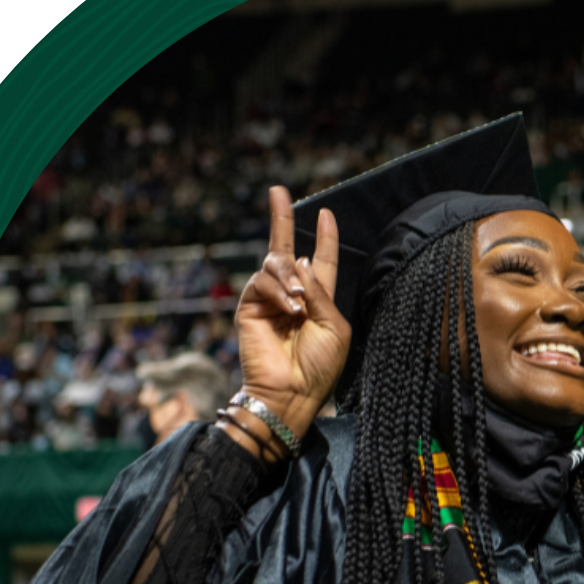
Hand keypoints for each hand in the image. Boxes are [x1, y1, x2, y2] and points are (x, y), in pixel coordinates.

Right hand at [234, 186, 350, 442]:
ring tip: (299, 304)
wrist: (292, 391)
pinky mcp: (250, 306)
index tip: (326, 213)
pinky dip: (277, 291)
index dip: (324, 237)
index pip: (320, 261)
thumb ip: (319, 290)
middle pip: (286, 249)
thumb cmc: (320, 366)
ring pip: (274, 264)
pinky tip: (289, 309)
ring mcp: (269, 300)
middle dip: (282, 218)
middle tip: (277, 191)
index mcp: (318, 300)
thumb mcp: (333, 324)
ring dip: (289, 277)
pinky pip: (261, 282)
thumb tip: (297, 261)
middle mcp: (293, 295)